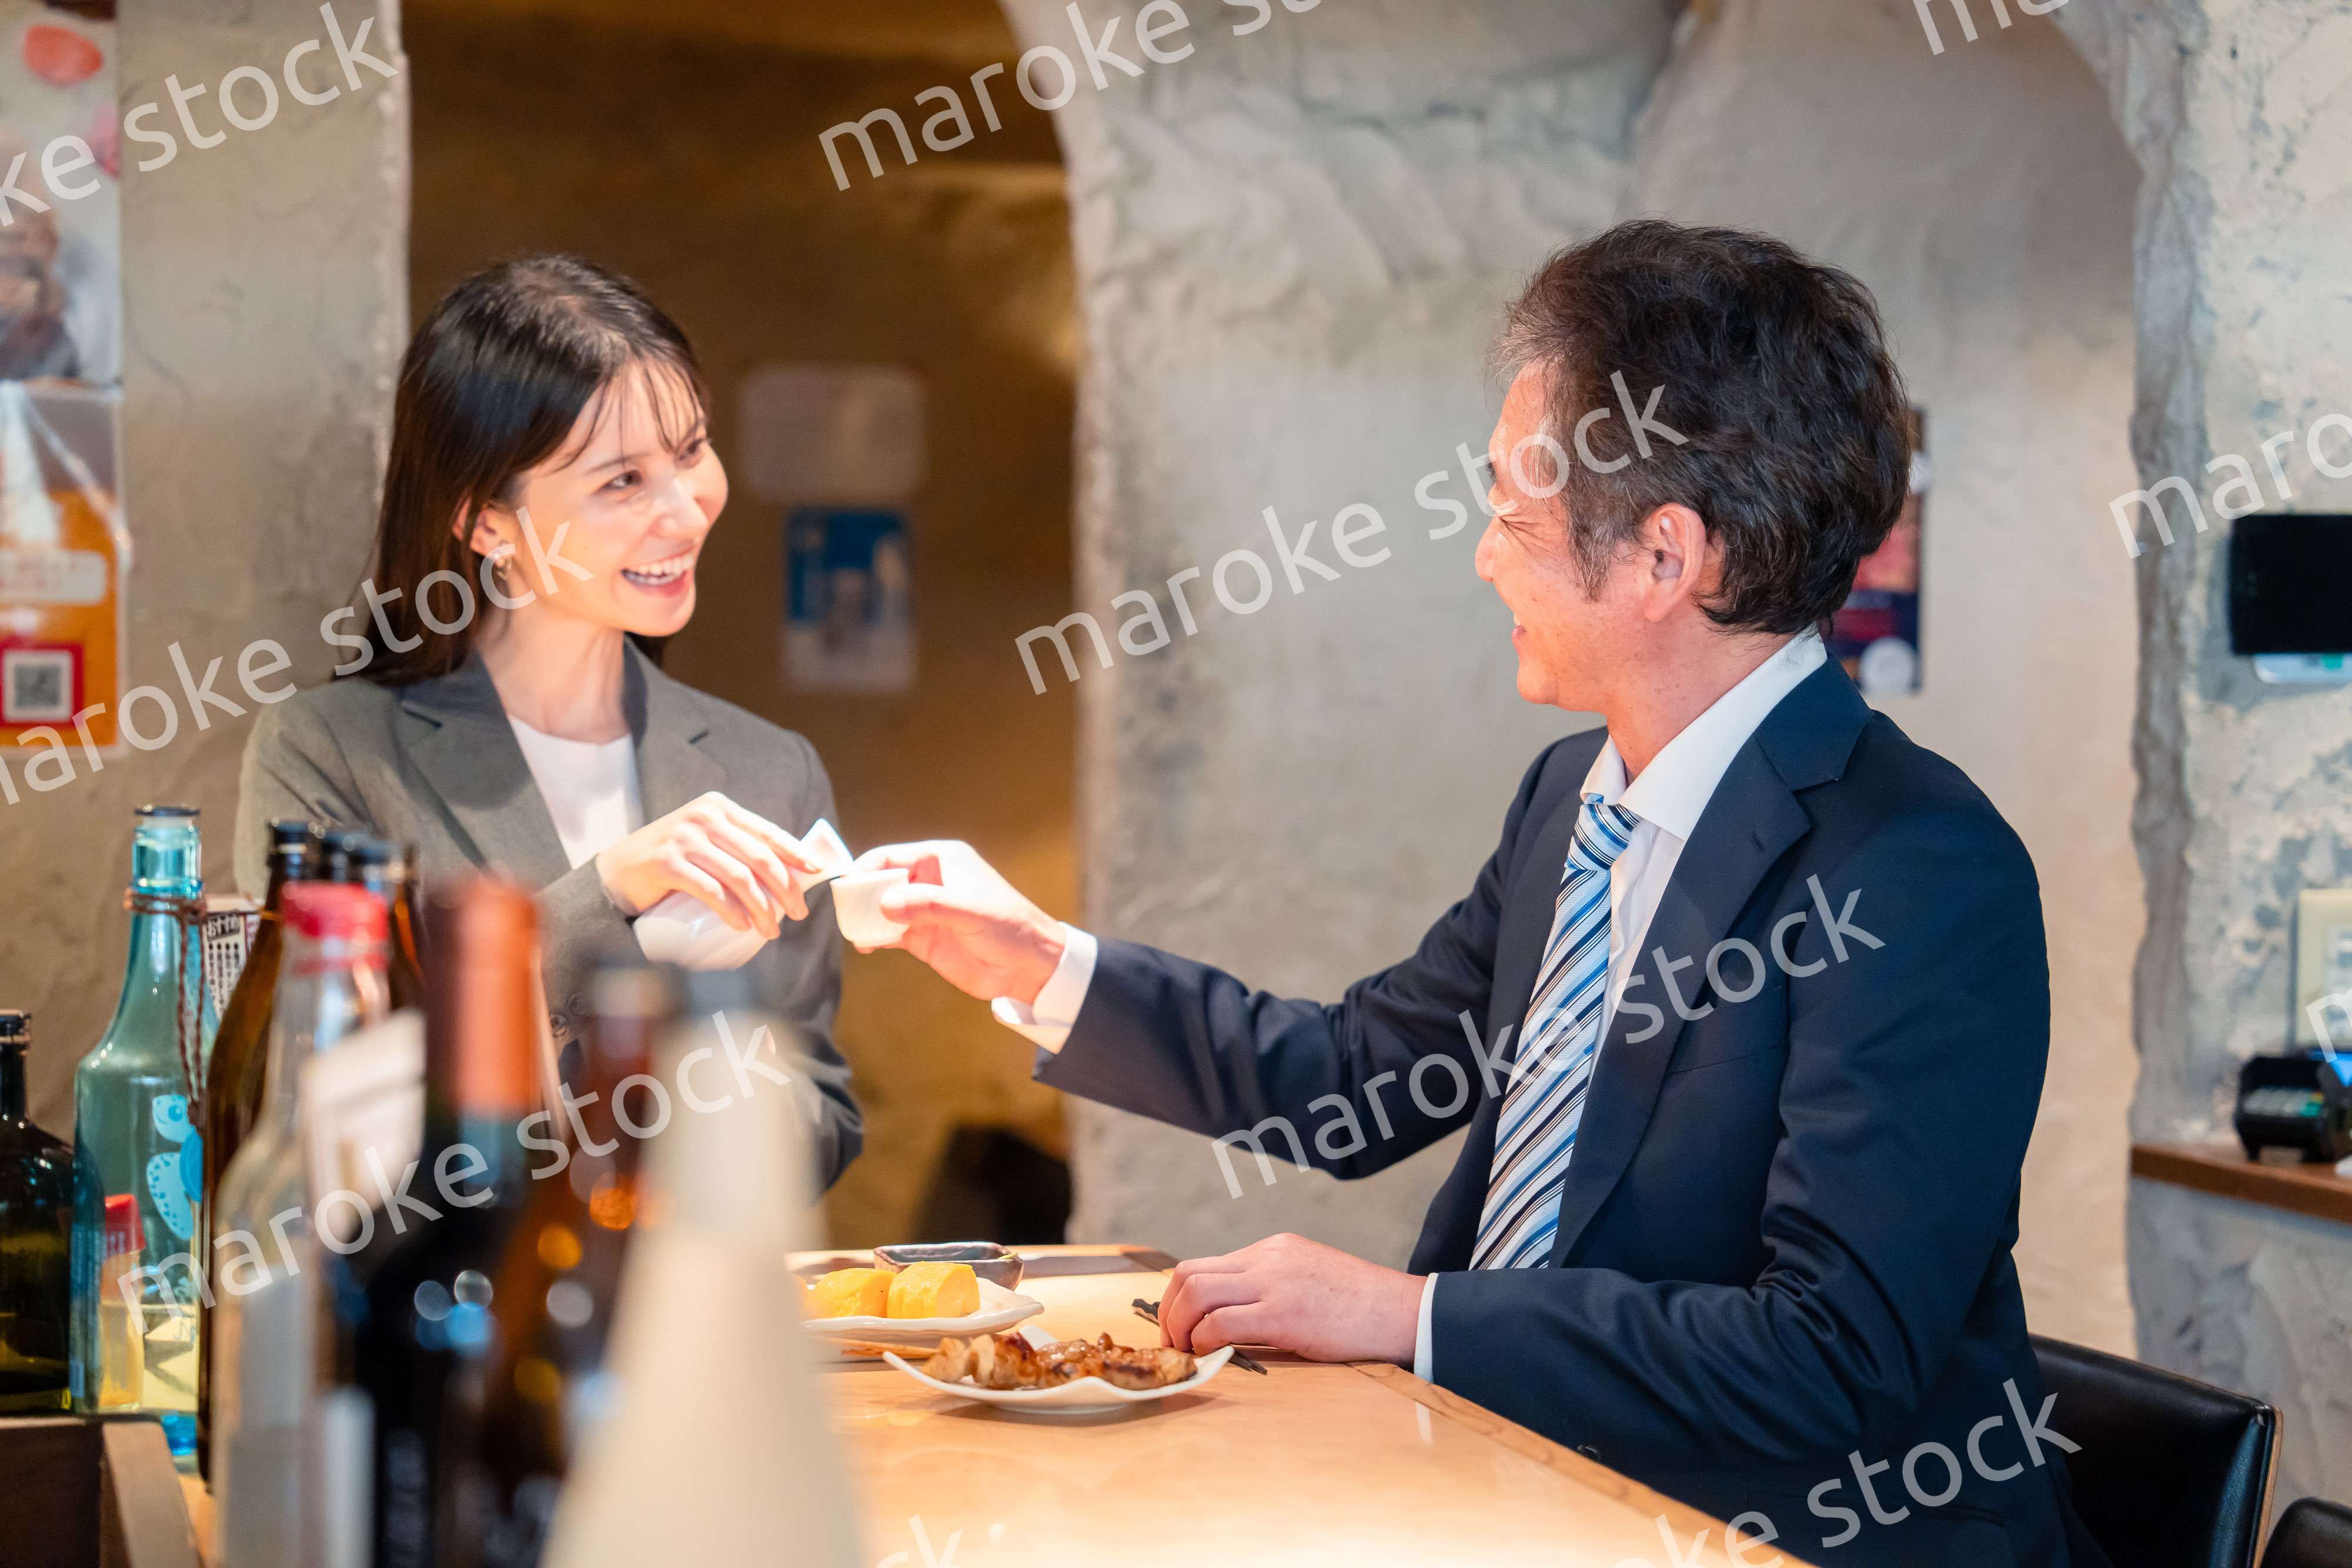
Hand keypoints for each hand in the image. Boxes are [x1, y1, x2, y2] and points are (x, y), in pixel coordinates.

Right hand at [595, 791, 824, 936]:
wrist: (617, 871)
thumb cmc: (669, 861)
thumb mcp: (705, 843)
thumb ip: (735, 847)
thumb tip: (786, 873)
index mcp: (719, 808)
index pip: (767, 831)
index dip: (795, 853)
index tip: (815, 873)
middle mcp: (704, 817)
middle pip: (759, 857)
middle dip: (785, 889)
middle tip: (798, 915)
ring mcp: (684, 838)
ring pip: (739, 877)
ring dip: (762, 908)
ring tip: (771, 931)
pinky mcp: (666, 862)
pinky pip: (710, 890)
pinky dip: (731, 911)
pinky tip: (742, 926)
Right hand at [856, 840, 1064, 1001]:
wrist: (1029, 966)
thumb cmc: (1010, 927)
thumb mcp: (971, 911)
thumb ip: (929, 905)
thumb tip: (885, 903)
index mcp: (942, 860)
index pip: (892, 857)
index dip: (866, 868)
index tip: (848, 887)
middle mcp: (929, 882)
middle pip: (881, 881)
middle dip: (861, 895)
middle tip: (847, 913)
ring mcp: (923, 911)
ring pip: (881, 908)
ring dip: (865, 918)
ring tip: (854, 931)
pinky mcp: (922, 938)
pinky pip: (889, 933)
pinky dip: (874, 937)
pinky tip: (866, 945)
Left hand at [1157, 1233, 1422, 1365]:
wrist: (1404, 1313)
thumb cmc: (1363, 1308)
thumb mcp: (1310, 1281)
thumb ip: (1272, 1289)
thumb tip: (1231, 1322)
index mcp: (1274, 1249)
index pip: (1204, 1265)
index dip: (1179, 1300)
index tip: (1179, 1329)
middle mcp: (1268, 1258)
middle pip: (1189, 1274)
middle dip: (1168, 1314)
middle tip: (1173, 1346)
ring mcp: (1275, 1282)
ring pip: (1196, 1293)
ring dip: (1180, 1328)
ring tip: (1187, 1355)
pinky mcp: (1284, 1313)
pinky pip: (1222, 1322)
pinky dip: (1205, 1342)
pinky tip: (1212, 1358)